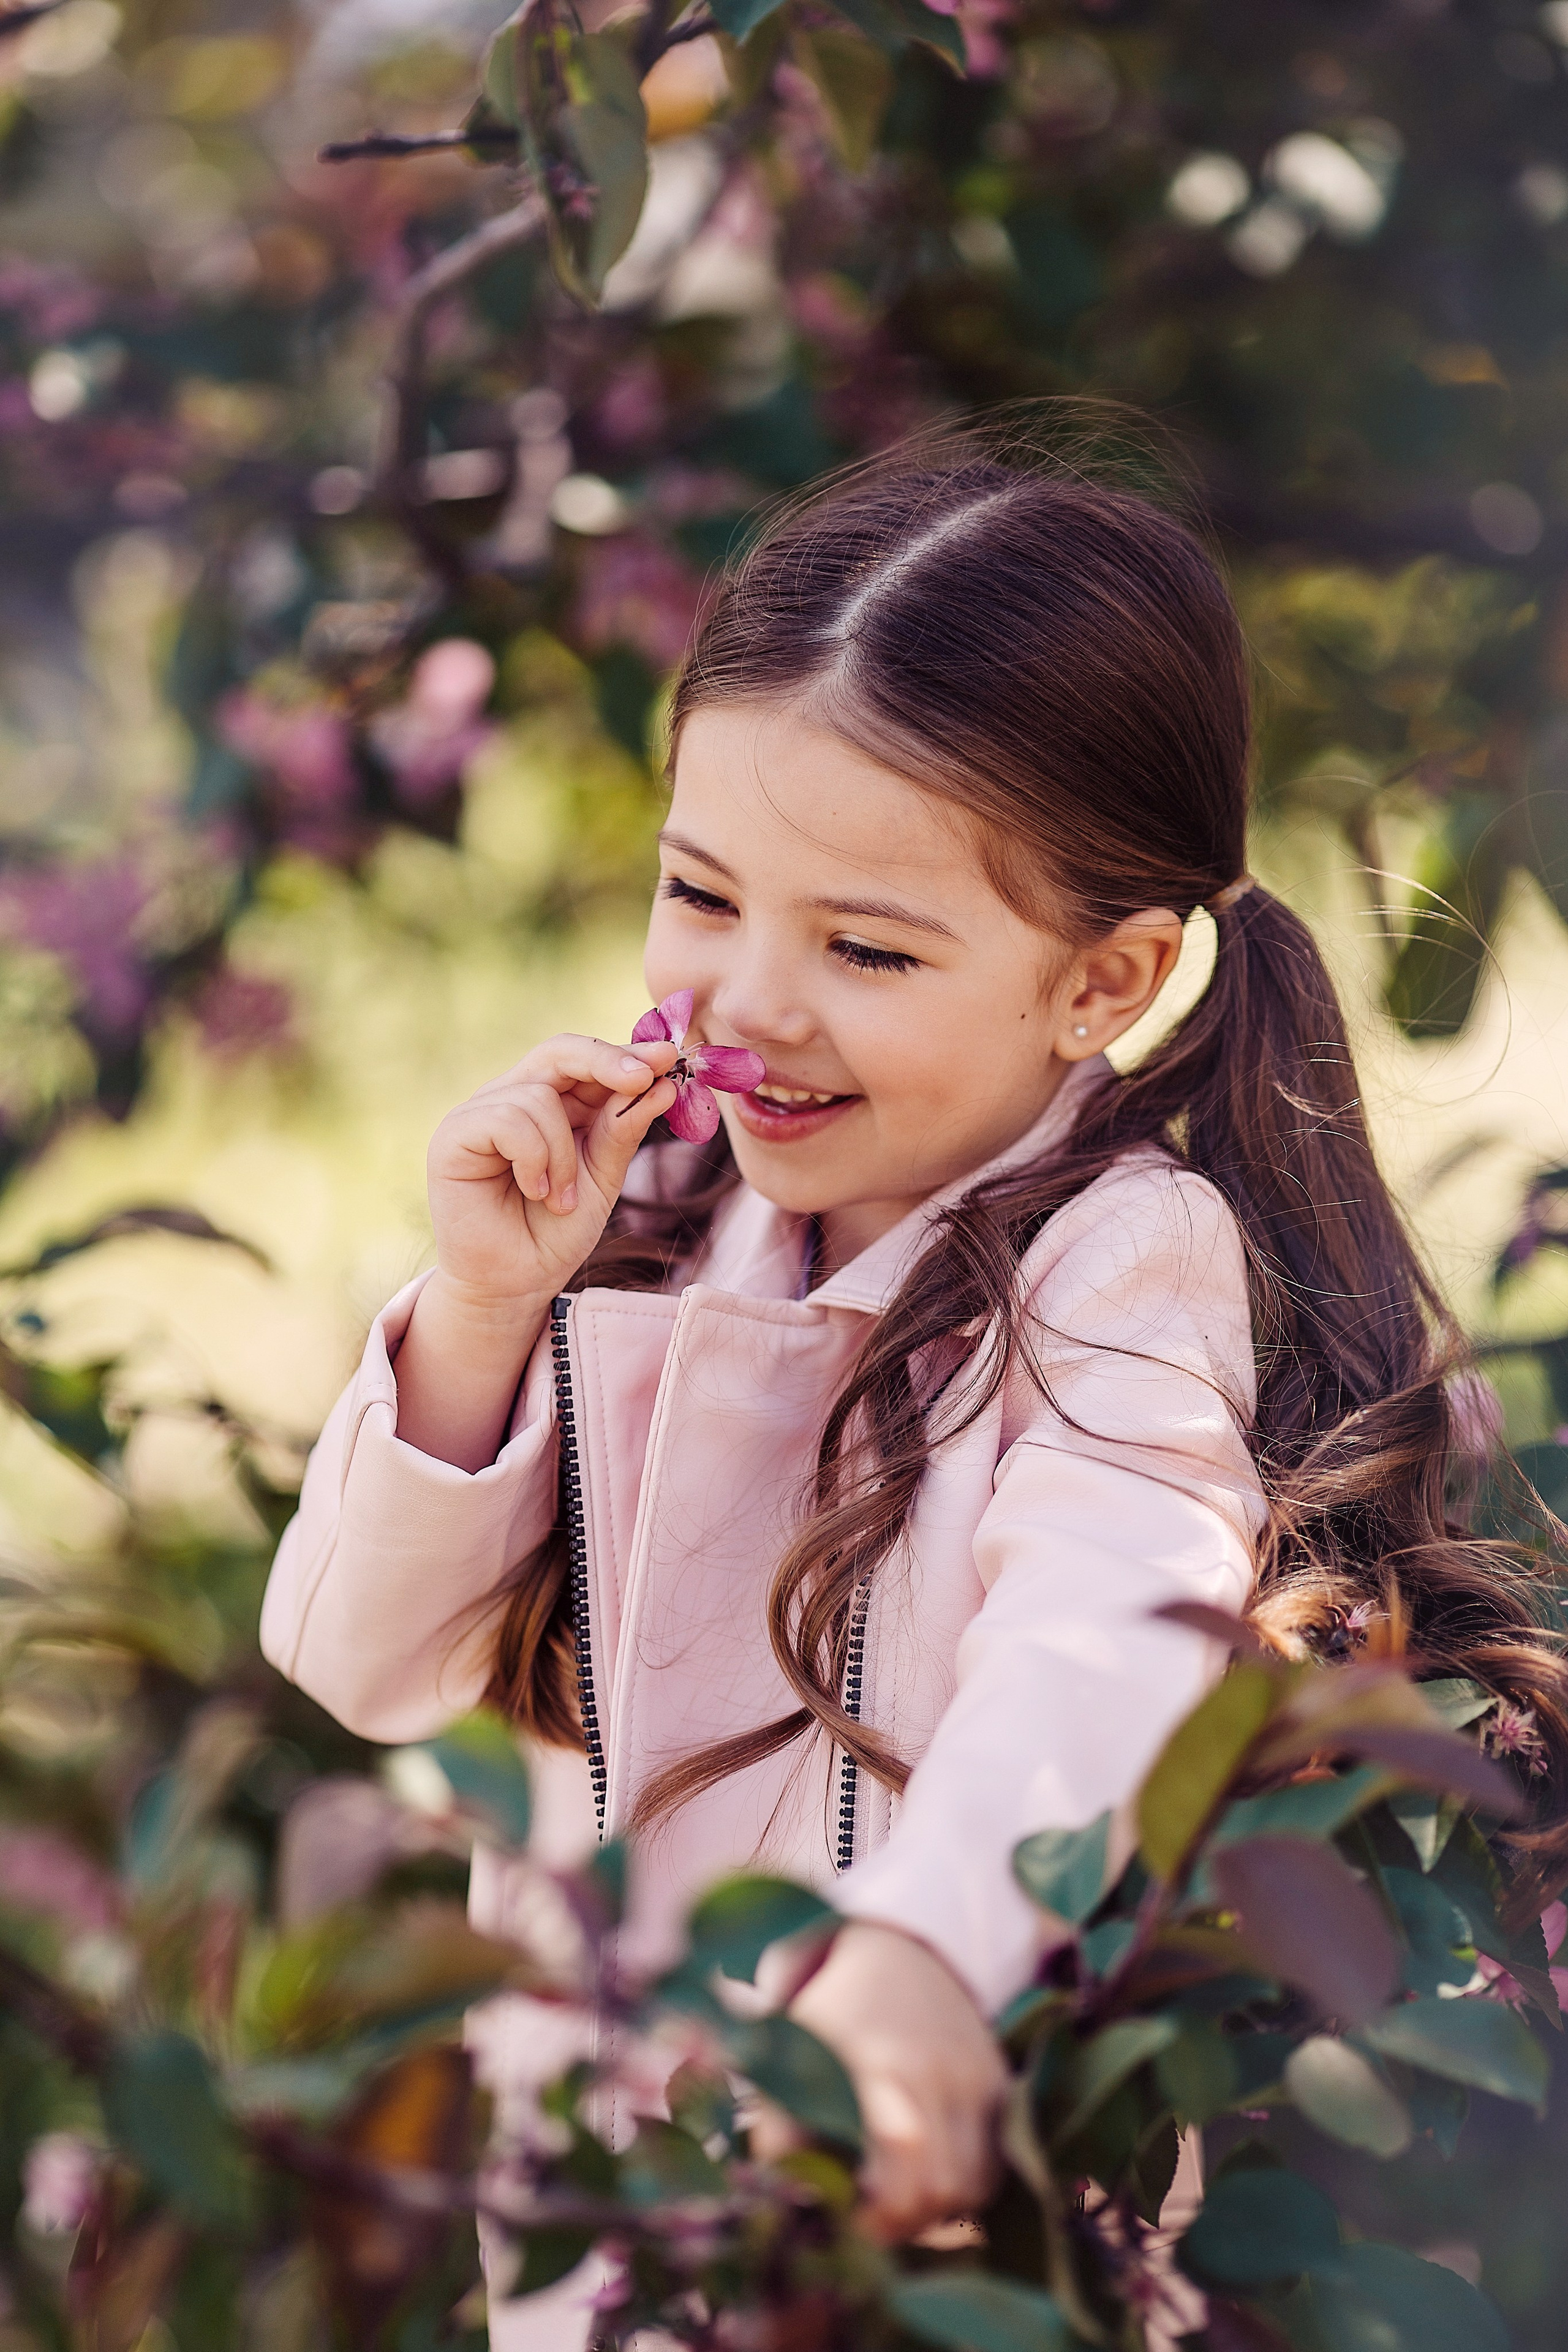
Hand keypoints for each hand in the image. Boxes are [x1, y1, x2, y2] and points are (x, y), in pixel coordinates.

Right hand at [395, 1032, 675, 1469]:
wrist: (515, 1285)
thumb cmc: (555, 1232)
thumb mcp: (603, 1176)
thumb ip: (623, 1129)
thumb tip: (662, 1082)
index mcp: (550, 1103)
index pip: (585, 1060)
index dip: (626, 1054)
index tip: (670, 1058)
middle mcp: (510, 1097)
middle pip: (558, 1052)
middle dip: (606, 1062)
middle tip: (643, 1078)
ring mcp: (478, 1113)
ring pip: (539, 1095)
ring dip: (564, 1152)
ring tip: (561, 1198)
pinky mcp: (453, 1137)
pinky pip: (508, 1119)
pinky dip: (535, 1158)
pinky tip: (535, 1192)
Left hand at [785, 1922, 1007, 2242]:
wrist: (895, 1953)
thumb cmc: (832, 2015)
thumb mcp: (791, 2061)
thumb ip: (782, 2135)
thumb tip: (798, 2204)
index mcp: (878, 2064)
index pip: (904, 2160)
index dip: (882, 2213)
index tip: (853, 2223)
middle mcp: (937, 2071)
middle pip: (943, 2188)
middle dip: (908, 2222)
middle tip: (875, 2219)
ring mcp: (976, 2075)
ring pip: (976, 2185)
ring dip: (941, 2209)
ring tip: (902, 2197)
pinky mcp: (1000, 2082)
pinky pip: (998, 2163)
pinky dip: (970, 2186)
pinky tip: (932, 2172)